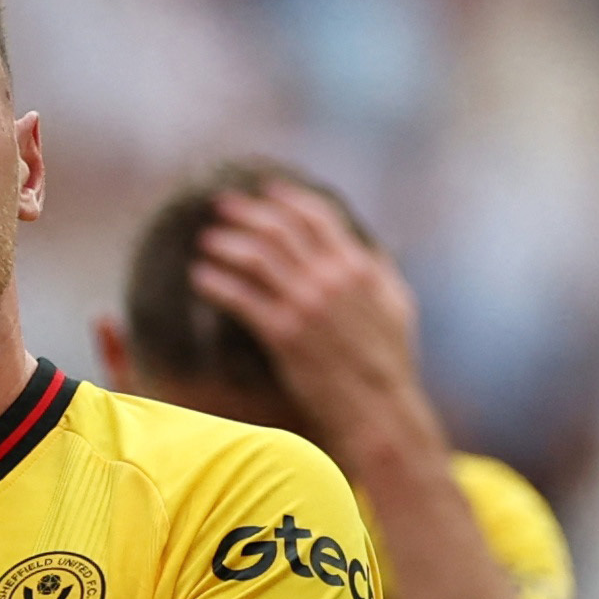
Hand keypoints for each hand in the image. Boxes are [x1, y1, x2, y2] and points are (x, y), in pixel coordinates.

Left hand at [186, 183, 432, 458]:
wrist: (378, 410)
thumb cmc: (390, 363)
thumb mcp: (399, 308)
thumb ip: (384, 273)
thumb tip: (377, 248)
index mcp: (359, 266)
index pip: (317, 216)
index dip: (287, 198)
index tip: (265, 188)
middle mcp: (331, 278)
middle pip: (280, 229)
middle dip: (247, 211)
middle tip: (220, 204)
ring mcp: (307, 305)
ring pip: (257, 257)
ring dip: (226, 243)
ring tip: (205, 239)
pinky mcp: (284, 334)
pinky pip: (241, 298)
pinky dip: (217, 283)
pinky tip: (199, 277)